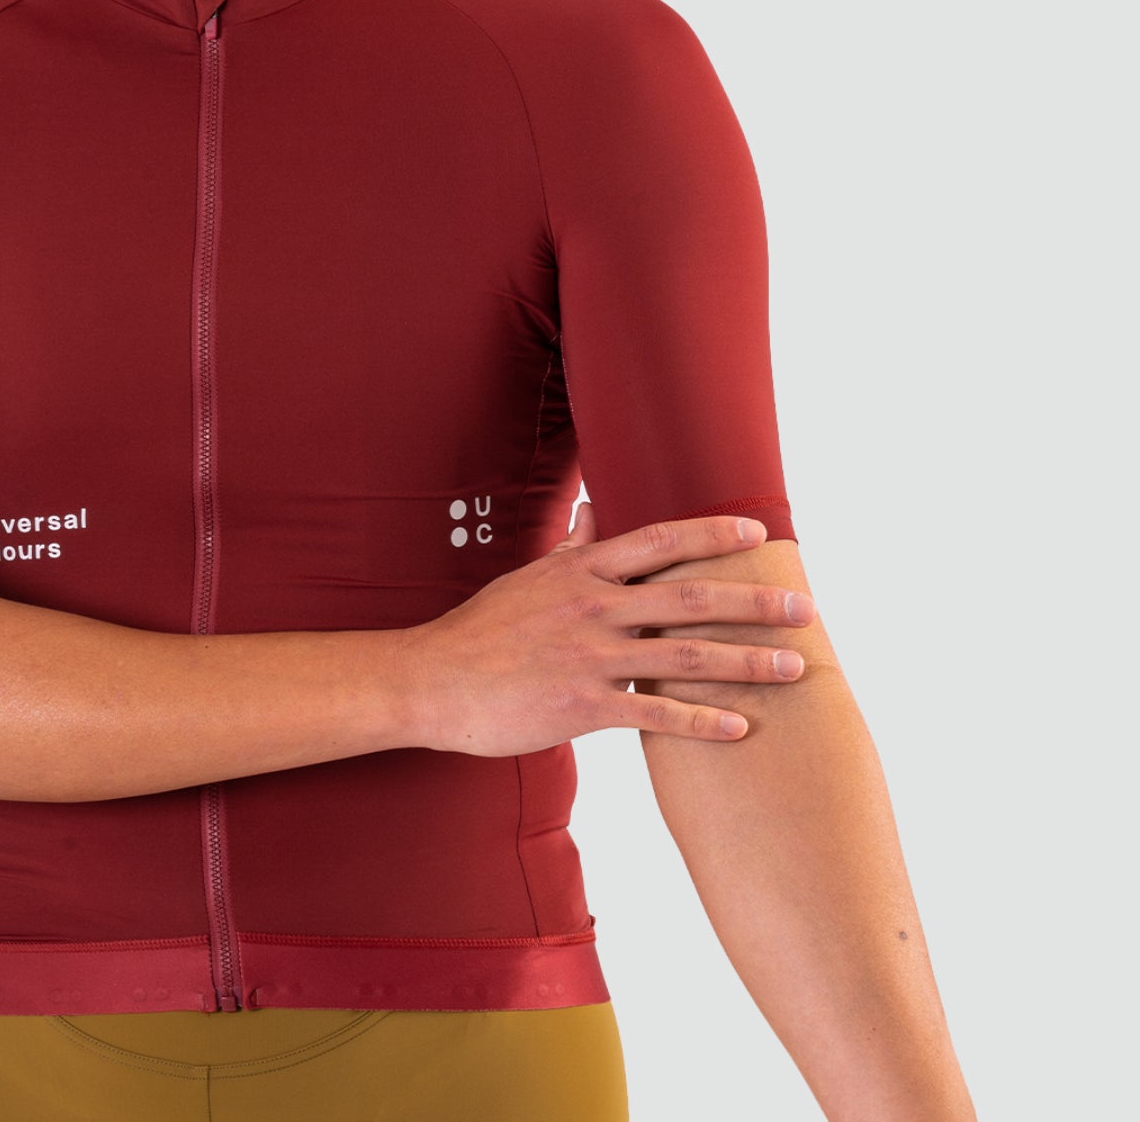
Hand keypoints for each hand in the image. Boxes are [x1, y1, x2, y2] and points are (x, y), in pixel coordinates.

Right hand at [396, 505, 816, 755]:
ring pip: (684, 654)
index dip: (712, 535)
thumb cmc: (482, 630)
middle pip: (690, 596)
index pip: (659, 542)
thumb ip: (572, 547)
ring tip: (794, 667)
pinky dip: (701, 720)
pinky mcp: (581, 704)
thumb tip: (597, 510)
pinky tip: (740, 728)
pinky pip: (654, 711)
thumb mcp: (528, 577)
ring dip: (746, 661)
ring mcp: (589, 654)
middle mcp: (592, 605)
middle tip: (805, 606)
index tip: (759, 535)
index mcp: (580, 570)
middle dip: (754, 601)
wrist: (434, 679)